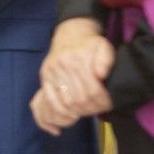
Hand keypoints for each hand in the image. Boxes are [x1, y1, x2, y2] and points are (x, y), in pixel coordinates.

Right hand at [30, 17, 114, 134]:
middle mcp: (63, 65)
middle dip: (91, 108)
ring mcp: (51, 72)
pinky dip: (58, 113)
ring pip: (65, 102)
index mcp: (79, 59)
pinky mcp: (44, 77)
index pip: (93, 90)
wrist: (69, 35)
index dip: (103, 102)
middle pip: (79, 99)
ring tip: (86, 113)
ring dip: (77, 113)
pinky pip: (48, 100)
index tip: (109, 104)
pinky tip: (67, 118)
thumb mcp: (103, 46)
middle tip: (99, 109)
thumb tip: (100, 74)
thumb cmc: (90, 45)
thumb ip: (106, 59)